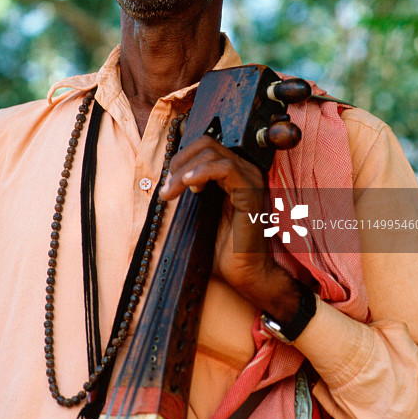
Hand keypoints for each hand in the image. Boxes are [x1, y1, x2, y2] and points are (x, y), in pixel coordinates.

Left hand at [160, 135, 300, 319]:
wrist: (246, 274)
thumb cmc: (225, 249)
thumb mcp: (201, 213)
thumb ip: (192, 192)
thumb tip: (168, 179)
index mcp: (233, 174)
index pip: (205, 147)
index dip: (182, 159)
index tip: (168, 183)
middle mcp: (244, 171)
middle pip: (206, 145)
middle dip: (179, 162)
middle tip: (166, 188)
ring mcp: (250, 179)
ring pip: (212, 153)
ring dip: (185, 169)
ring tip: (171, 191)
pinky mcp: (251, 192)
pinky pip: (226, 168)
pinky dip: (203, 171)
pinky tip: (189, 184)